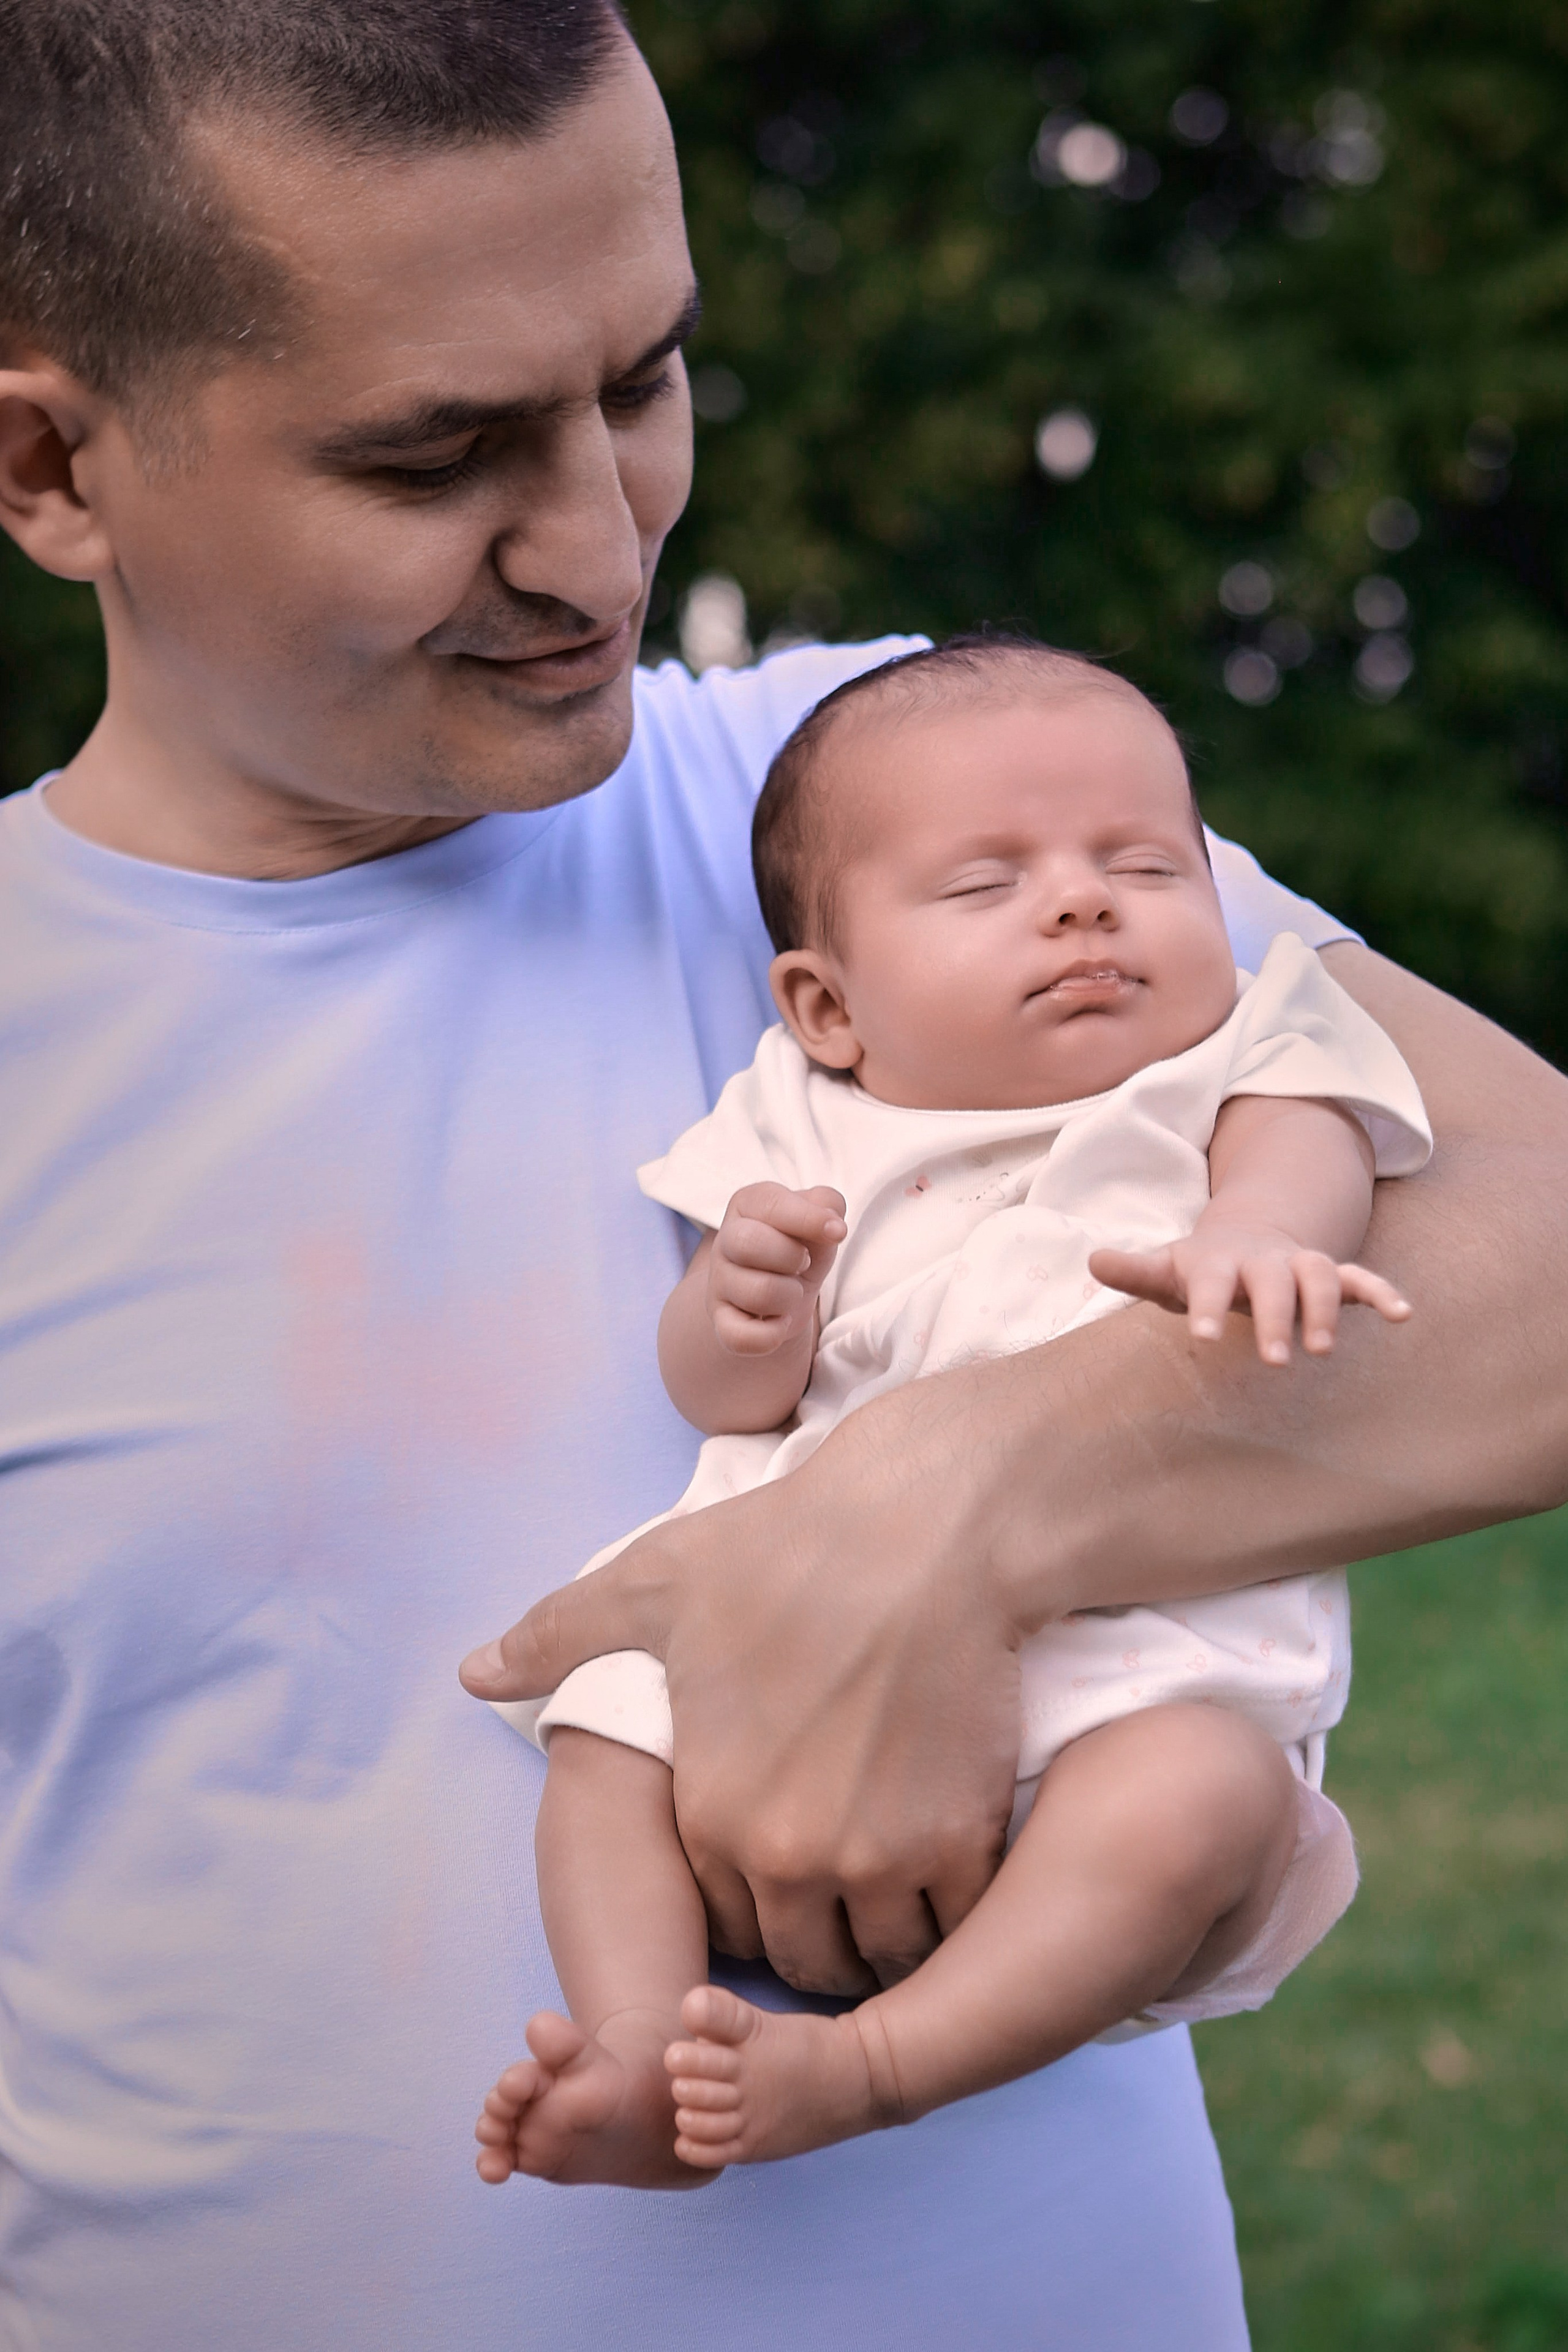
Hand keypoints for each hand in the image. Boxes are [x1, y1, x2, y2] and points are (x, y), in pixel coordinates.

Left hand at [460, 1370, 1021, 1997]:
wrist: (923, 1530)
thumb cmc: (786, 1550)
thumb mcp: (652, 1583)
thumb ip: (559, 1637)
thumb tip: (473, 1672)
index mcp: (708, 1808)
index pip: (723, 1919)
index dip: (754, 1899)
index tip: (783, 1871)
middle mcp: (783, 1854)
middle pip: (800, 1957)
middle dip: (817, 1937)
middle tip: (847, 1896)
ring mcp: (874, 1857)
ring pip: (879, 1958)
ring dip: (887, 1940)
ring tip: (903, 1893)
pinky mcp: (955, 1841)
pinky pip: (953, 1924)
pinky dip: (956, 1911)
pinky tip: (957, 1866)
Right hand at [707, 1183, 846, 1355]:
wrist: (779, 1295)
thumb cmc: (799, 1249)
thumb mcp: (817, 1222)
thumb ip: (827, 1206)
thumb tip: (833, 1225)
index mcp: (747, 1205)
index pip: (771, 1204)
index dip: (809, 1219)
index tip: (838, 1232)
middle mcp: (725, 1241)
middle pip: (749, 1243)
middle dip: (792, 1257)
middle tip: (803, 1264)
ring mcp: (718, 1284)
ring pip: (757, 1292)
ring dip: (790, 1297)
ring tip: (792, 1292)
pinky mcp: (721, 1322)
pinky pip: (742, 1337)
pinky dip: (771, 1336)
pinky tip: (779, 1322)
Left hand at [1088, 1223, 1411, 1365]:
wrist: (1247, 1238)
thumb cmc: (1201, 1268)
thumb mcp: (1167, 1269)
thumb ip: (1135, 1270)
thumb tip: (1093, 1260)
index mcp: (1219, 1261)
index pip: (1212, 1283)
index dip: (1208, 1306)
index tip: (1205, 1338)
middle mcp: (1263, 1261)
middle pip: (1273, 1282)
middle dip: (1275, 1318)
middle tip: (1274, 1361)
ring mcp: (1299, 1265)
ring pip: (1320, 1276)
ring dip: (1324, 1310)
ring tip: (1324, 1350)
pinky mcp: (1330, 1274)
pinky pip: (1360, 1278)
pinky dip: (1382, 1292)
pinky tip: (1403, 1314)